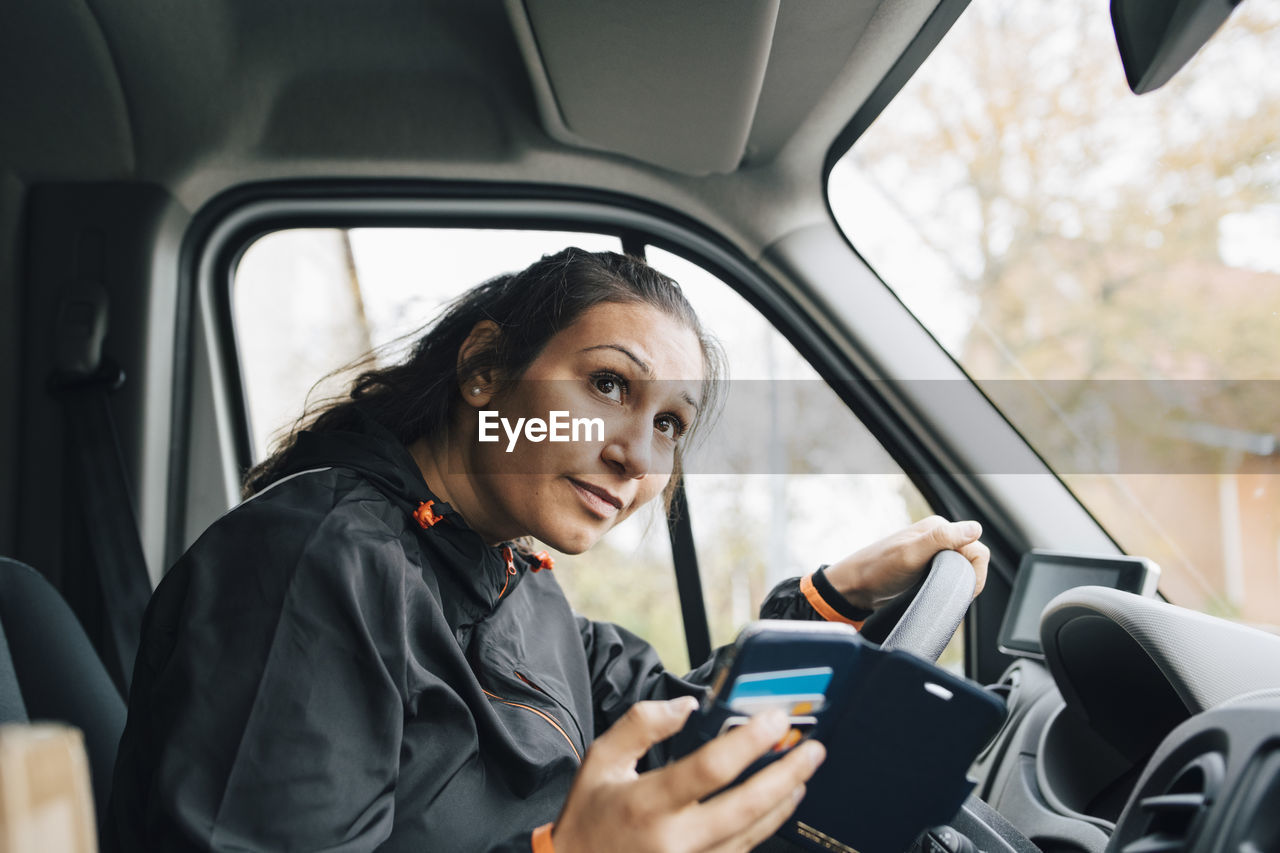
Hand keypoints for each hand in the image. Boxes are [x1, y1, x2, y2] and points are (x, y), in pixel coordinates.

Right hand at [551, 698, 825, 852]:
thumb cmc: (588, 819)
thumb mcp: (601, 761)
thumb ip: (642, 725)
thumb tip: (686, 706)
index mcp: (646, 804)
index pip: (710, 768)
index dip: (748, 742)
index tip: (772, 720)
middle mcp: (673, 840)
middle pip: (746, 806)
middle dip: (786, 774)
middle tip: (812, 750)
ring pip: (752, 834)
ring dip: (782, 802)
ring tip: (801, 774)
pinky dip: (764, 828)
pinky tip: (775, 807)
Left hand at [823, 516, 988, 609]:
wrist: (855, 587)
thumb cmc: (878, 570)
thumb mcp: (911, 554)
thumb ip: (942, 539)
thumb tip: (975, 528)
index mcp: (938, 528)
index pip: (977, 548)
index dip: (976, 572)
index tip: (963, 590)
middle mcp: (937, 538)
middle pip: (972, 559)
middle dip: (967, 579)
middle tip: (950, 594)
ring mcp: (932, 553)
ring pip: (962, 569)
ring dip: (958, 584)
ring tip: (940, 594)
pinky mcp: (927, 567)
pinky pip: (950, 576)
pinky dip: (949, 587)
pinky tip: (937, 594)